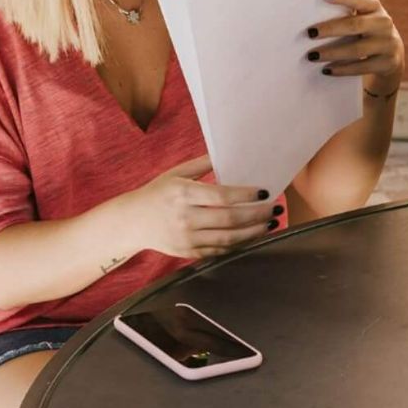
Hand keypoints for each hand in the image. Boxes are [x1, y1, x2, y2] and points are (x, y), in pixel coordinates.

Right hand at [126, 155, 279, 259]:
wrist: (132, 223)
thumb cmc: (157, 193)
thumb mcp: (176, 174)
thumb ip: (202, 164)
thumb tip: (229, 154)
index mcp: (182, 194)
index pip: (221, 196)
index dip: (246, 195)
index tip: (265, 192)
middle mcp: (185, 218)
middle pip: (230, 219)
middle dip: (257, 215)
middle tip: (275, 208)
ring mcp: (186, 239)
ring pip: (229, 239)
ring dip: (254, 232)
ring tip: (271, 223)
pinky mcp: (188, 253)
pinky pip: (220, 250)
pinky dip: (240, 244)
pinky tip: (253, 235)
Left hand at [308, 0, 403, 97]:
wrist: (392, 53)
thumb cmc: (365, 30)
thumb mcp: (362, 17)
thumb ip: (344, 12)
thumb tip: (309, 14)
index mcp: (374, 6)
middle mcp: (384, 22)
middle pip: (355, 25)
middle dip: (330, 29)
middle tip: (310, 33)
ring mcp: (388, 43)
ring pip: (357, 49)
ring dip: (332, 53)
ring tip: (312, 56)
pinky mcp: (388, 62)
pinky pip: (362, 67)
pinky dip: (342, 69)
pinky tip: (326, 70)